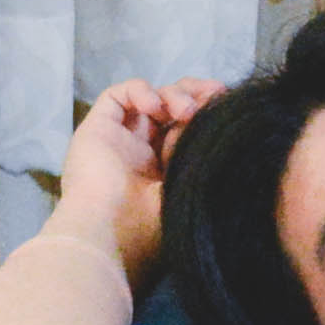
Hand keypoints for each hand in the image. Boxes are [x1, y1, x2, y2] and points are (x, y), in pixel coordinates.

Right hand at [52, 77, 222, 281]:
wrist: (109, 233)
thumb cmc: (151, 223)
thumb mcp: (189, 188)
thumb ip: (202, 157)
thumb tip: (222, 128)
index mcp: (165, 172)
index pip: (189, 130)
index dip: (208, 113)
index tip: (227, 106)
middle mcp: (143, 153)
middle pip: (172, 108)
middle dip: (196, 94)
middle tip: (215, 94)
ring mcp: (120, 140)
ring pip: (150, 98)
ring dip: (174, 95)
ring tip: (187, 112)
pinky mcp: (97, 128)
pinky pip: (118, 94)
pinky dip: (141, 91)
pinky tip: (155, 107)